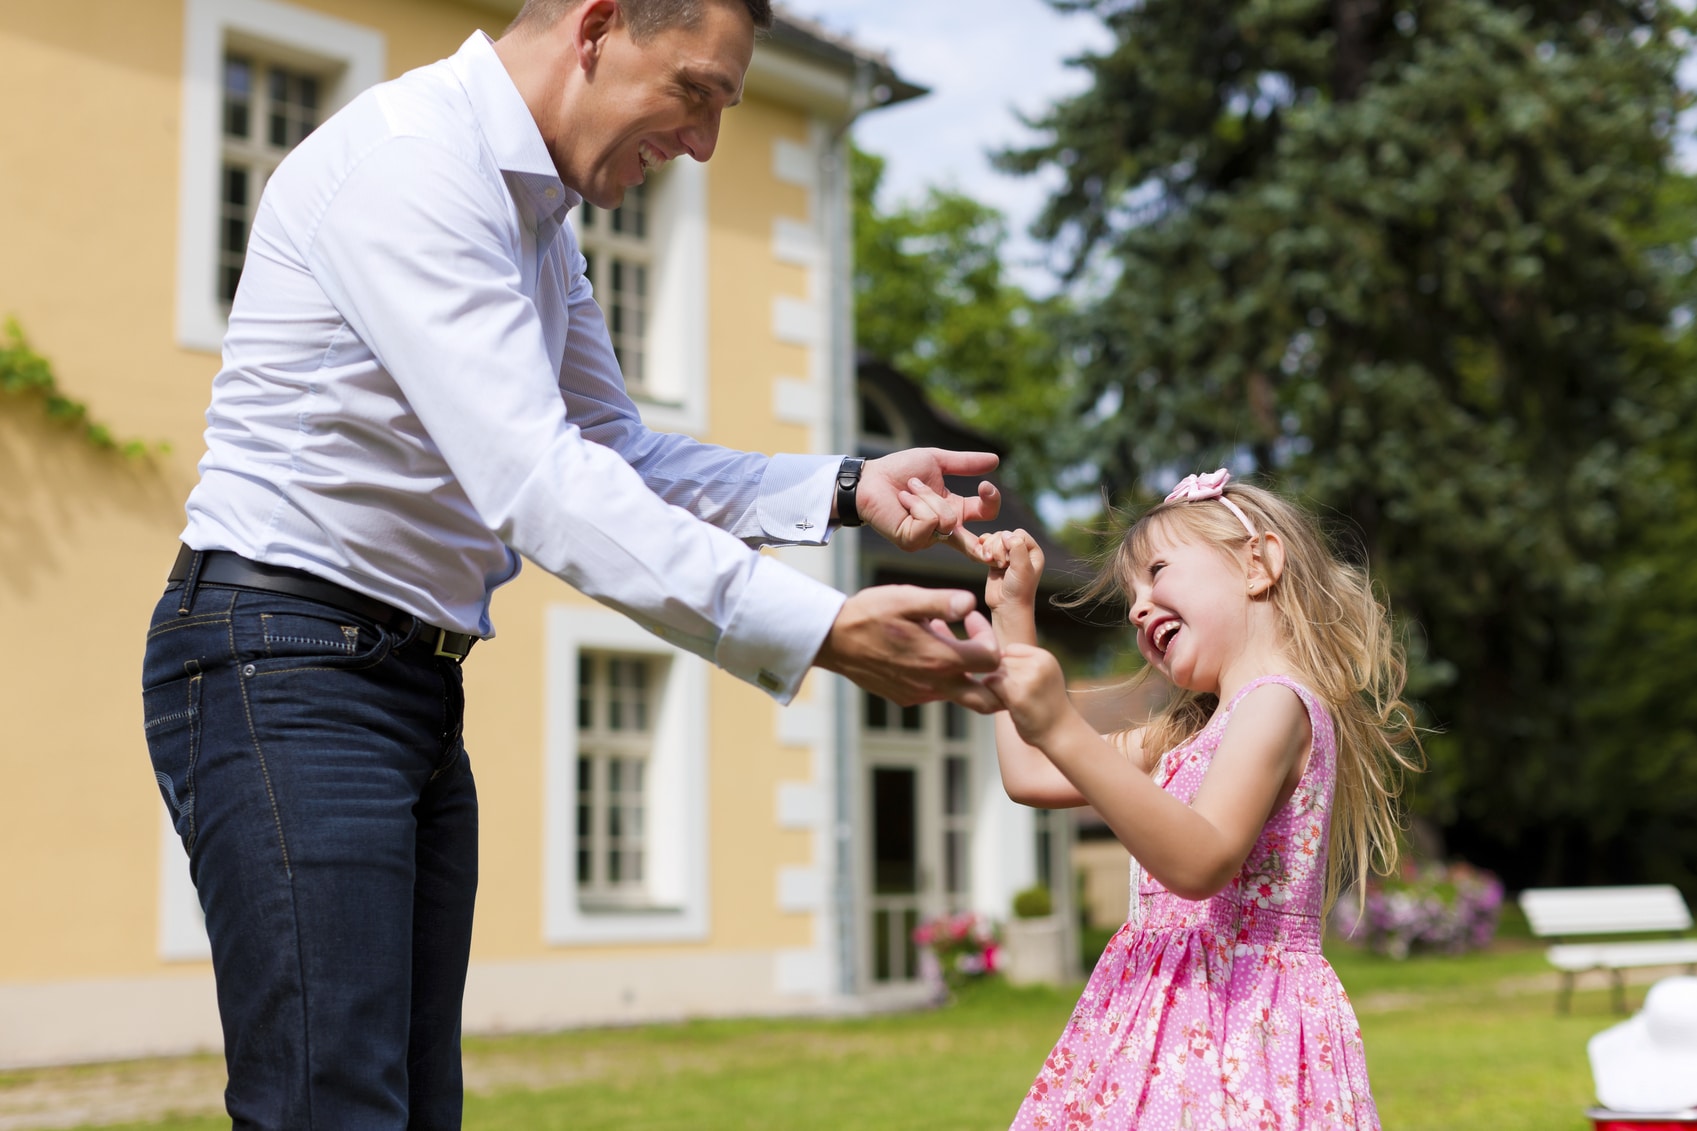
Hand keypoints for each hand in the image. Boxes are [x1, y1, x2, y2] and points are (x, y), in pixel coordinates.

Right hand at [814, 585, 1003, 712]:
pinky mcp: (906, 697)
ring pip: (960, 693)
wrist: (832, 640)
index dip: (989, 636)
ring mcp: (920, 694)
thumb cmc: (869, 614)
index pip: (992, 660)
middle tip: (981, 649)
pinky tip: (921, 647)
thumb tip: (970, 603)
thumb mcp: (906, 599)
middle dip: (995, 679)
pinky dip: (941, 672)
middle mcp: (934, 684)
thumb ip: (942, 602)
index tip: (969, 619)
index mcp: (940, 659)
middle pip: (988, 699)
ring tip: (939, 634)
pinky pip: (937, 692)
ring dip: (962, 667)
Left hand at [853, 448, 1000, 559]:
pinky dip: (917, 504)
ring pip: (947, 520)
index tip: (987, 487)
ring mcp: (927, 539)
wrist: (870, 478)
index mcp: (954, 509)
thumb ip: (966, 463)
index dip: (991, 502)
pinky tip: (903, 500)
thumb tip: (996, 459)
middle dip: (989, 544)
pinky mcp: (912, 542)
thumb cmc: (899, 469)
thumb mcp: (937, 461)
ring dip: (927, 496)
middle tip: (999, 542)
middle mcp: (943, 529)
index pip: (984, 513)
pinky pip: (929, 522)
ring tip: (909, 490)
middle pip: (976, 542)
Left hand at [982, 643, 1075, 747]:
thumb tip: (993, 655)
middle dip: (1002, 677)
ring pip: (994, 672)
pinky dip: (992, 694)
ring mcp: (1027, 679)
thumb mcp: (1044, 676)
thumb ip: (1024, 663)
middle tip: (1015, 695)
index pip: (1011, 649)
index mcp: (1045, 657)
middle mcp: (1037, 664)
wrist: (1061, 733)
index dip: (1009, 667)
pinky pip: (990, 683)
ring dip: (996, 687)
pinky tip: (1005, 705)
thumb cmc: (1047, 706)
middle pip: (1001, 661)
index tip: (1019, 683)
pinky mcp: (1016, 695)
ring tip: (1012, 701)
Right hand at [983, 529, 1045, 615]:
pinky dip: (984, 549)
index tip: (1008, 561)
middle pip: (1004, 535)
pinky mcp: (995, 561)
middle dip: (998, 547)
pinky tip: (984, 556)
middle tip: (1001, 564)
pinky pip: (988, 547)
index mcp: (1033, 552)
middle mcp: (1021, 552)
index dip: (1009, 543)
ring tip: (990, 562)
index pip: (1018, 533)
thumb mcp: (1022, 567)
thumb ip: (1017, 547)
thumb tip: (1005, 534)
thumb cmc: (1019, 590)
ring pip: (994, 539)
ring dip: (990, 548)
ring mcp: (1008, 556)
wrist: (1007, 607)